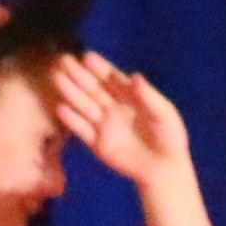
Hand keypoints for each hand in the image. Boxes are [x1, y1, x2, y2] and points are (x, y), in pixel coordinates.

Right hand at [47, 52, 190, 183]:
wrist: (163, 169)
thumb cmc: (169, 138)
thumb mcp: (164, 114)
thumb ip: (149, 96)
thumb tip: (136, 75)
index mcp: (129, 97)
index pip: (111, 78)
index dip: (99, 67)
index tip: (87, 56)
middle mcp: (113, 108)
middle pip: (93, 88)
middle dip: (78, 74)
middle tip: (63, 60)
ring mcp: (104, 125)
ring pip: (84, 105)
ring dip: (70, 91)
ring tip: (56, 77)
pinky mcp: (98, 144)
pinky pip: (82, 130)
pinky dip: (72, 120)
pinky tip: (61, 108)